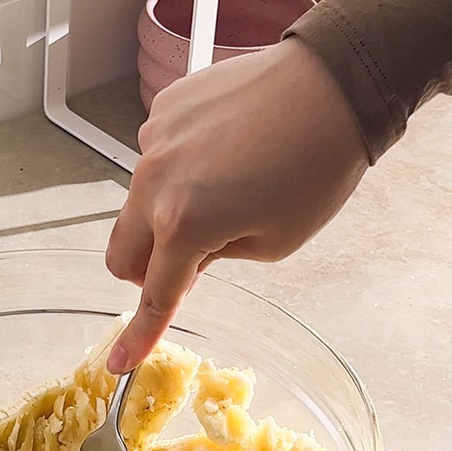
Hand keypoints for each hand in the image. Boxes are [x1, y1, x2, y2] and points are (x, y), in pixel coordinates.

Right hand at [104, 39, 368, 371]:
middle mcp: (155, 179)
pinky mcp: (165, 106)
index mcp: (184, 223)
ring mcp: (155, 137)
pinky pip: (158, 154)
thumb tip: (185, 261)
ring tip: (230, 191)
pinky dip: (181, 167)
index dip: (140, 336)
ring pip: (139, 198)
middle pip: (121, 249)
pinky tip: (229, 152)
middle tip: (191, 264)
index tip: (119, 362)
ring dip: (167, 212)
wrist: (332, 87)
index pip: (154, 294)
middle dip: (147, 268)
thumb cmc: (317, 168)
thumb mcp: (274, 242)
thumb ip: (217, 258)